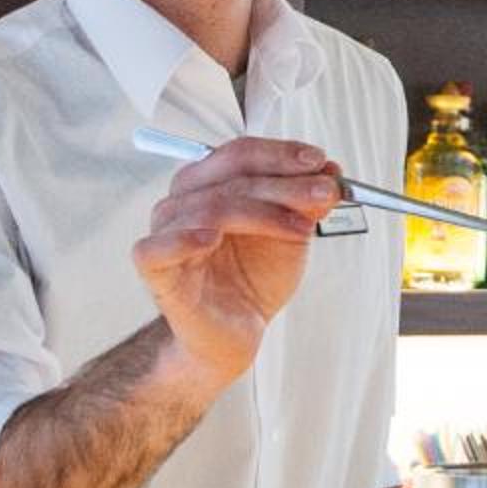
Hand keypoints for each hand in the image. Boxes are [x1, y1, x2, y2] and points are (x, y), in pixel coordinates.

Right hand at [132, 138, 342, 388]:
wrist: (235, 333)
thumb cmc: (252, 279)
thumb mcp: (291, 234)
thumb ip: (306, 203)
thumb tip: (331, 170)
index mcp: (208, 183)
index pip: (240, 154)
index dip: (281, 154)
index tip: (320, 162)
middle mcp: (182, 201)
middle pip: (230, 176)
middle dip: (284, 182)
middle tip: (324, 193)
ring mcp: (165, 233)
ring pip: (211, 208)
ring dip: (263, 213)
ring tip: (302, 229)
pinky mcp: (155, 270)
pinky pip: (157, 248)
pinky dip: (183, 239)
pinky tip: (212, 239)